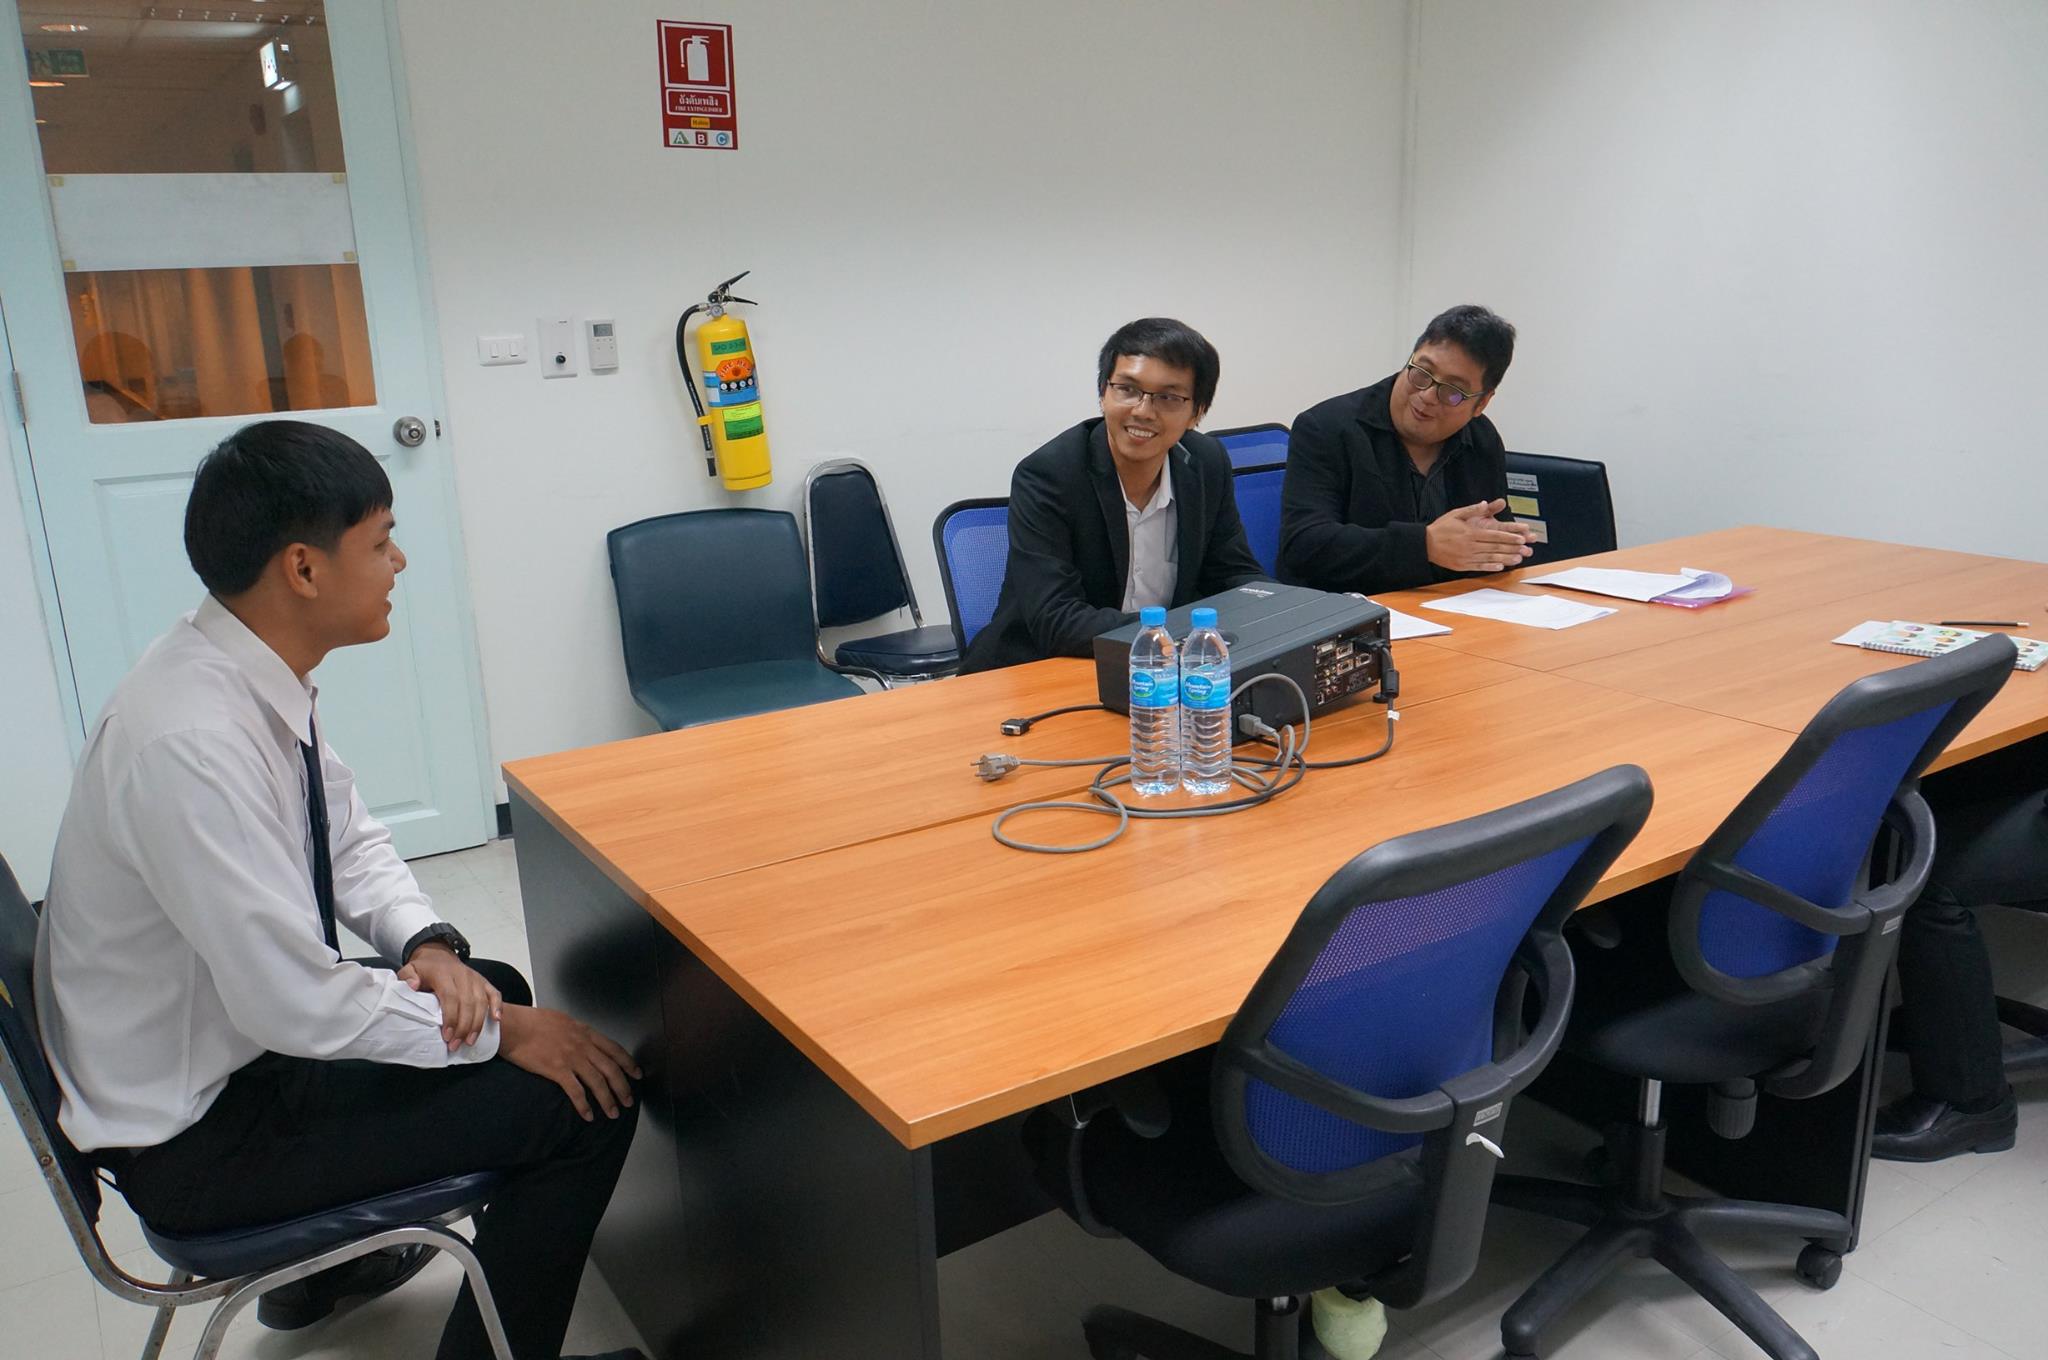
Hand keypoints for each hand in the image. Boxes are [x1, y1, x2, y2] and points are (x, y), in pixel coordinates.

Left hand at [397, 942, 500, 1050]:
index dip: (450, 1017)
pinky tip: (496, 1020)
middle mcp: (462, 974)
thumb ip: (407, 977)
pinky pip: (494, 993)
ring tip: (470, 1042)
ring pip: (481, 1002)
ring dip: (477, 1024)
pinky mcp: (484, 981)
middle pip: (467, 1003)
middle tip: (455, 1045)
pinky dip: (497, 1006)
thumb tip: (412, 986)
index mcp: (443, 973)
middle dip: (463, 1027)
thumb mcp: (409, 970)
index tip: (446, 1036)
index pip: (450, 996)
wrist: (438, 956)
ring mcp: (475, 978)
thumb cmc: (423, 970)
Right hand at [497, 1004, 641, 1120]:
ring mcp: (571, 1058)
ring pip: (597, 1082)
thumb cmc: (533, 1021)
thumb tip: (583, 1039)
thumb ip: (576, 1032)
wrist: (514, 1026)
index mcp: (585, 1032)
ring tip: (613, 1113)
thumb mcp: (562, 1020)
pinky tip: (588, 1115)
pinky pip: (576, 1091)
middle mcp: (583, 1045)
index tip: (637, 1074)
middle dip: (622, 1087)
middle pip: (611, 1069)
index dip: (628, 1064)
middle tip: (628, 1101)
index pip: (614, 1049)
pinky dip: (584, 1105)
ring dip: (608, 1100)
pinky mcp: (557, 1070)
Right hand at [1425, 499, 1533, 572]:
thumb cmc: (1441, 528)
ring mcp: (1467, 557)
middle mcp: (1470, 545)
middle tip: (1525, 548)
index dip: (1509, 537)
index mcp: (1471, 532)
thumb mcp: (1456, 514)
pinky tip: (1501, 567)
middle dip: (1512, 548)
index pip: (1494, 535)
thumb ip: (1472, 510)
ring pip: (1490, 558)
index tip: (1521, 538)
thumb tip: (1486, 504)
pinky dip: (1491, 567)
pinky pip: (1480, 567)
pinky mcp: (1463, 565)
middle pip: (1495, 547)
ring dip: (1506, 558)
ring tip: (1518, 558)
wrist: (1425, 544)